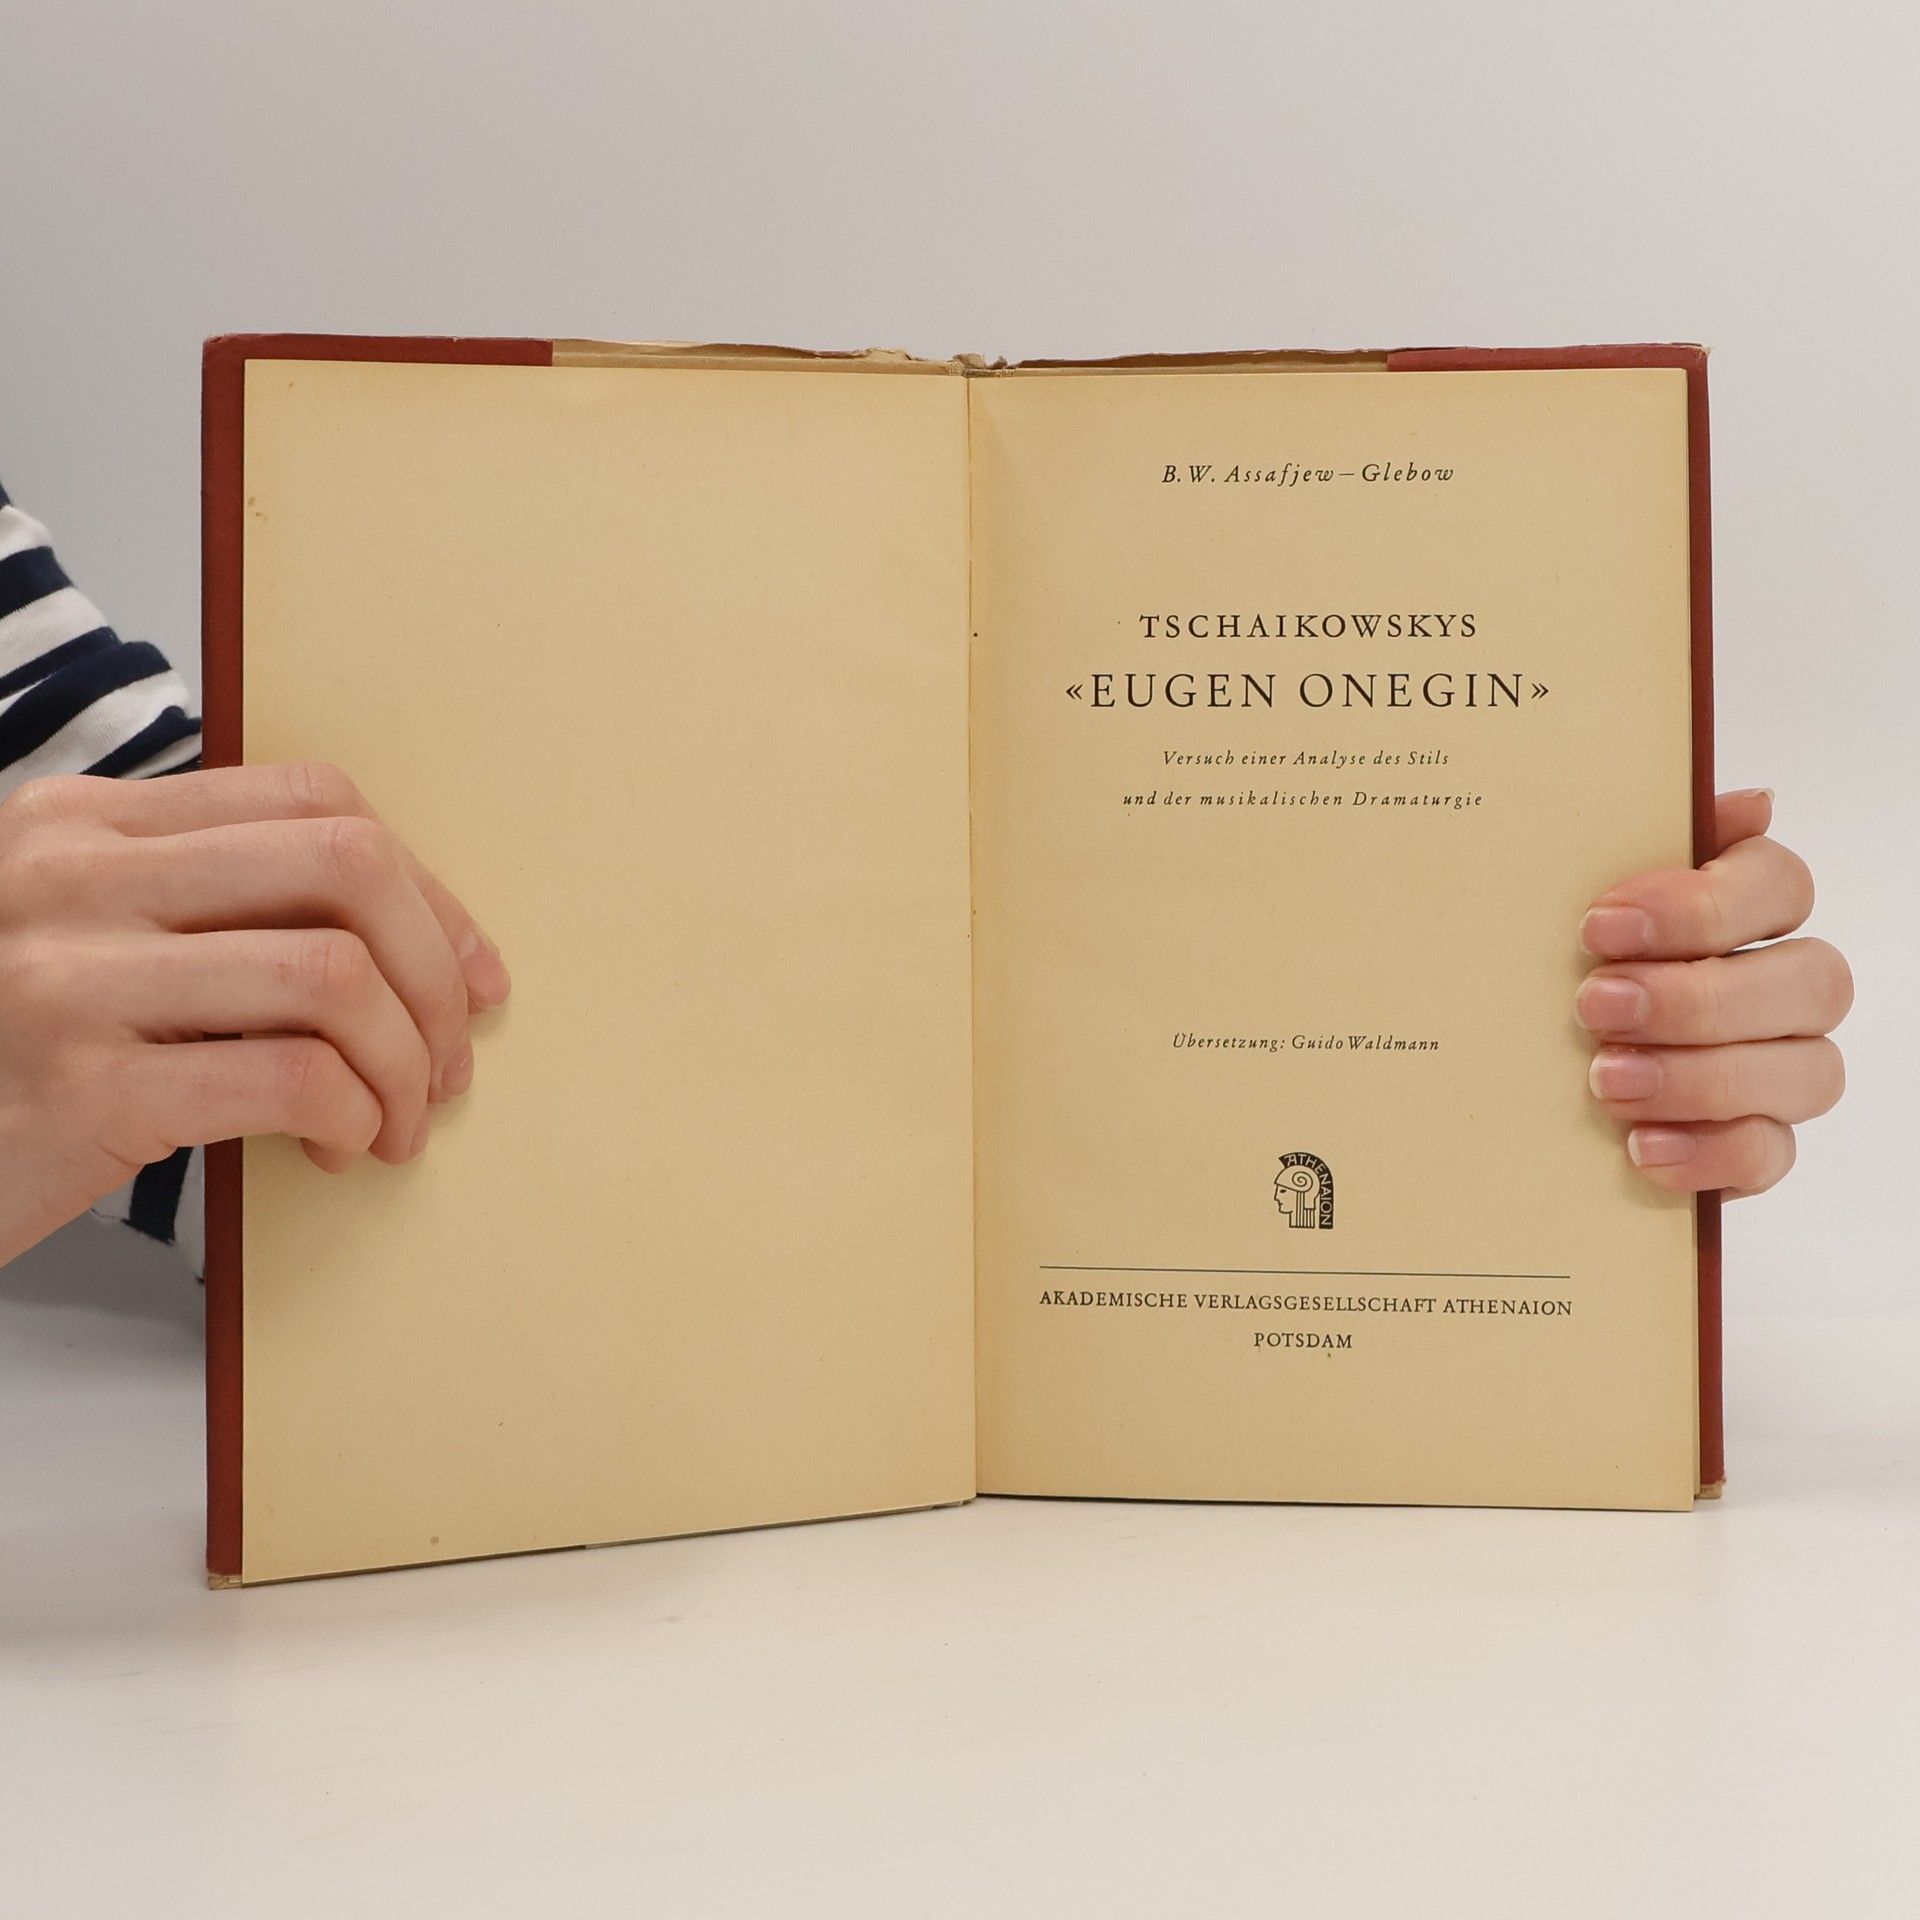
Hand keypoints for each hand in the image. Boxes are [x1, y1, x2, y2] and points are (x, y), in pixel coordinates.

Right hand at [0, 764, 509, 1263]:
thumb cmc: (21, 1060)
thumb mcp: (98, 943)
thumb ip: (217, 908)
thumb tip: (431, 939)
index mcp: (86, 820)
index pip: (316, 802)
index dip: (426, 889)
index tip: (468, 974)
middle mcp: (71, 874)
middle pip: (345, 867)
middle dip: (434, 971)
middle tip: (448, 1058)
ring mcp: (69, 976)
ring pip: (335, 975)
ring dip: (404, 1063)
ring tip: (397, 1122)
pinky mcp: (83, 1088)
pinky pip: (293, 1078)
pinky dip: (354, 1116)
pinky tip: (342, 1147)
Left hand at [1578, 788, 1849, 1198]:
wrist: (1508, 1059)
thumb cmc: (1562, 958)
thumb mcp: (1571, 892)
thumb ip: (1642, 841)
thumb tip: (1752, 803)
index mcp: (1747, 906)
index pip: (1780, 885)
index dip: (1700, 907)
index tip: (1599, 927)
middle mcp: (1784, 984)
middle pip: (1809, 982)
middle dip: (1698, 999)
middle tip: (1595, 1007)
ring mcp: (1782, 1067)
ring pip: (1806, 1071)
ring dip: (1702, 1078)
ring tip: (1606, 1081)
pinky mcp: (1756, 1142)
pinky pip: (1772, 1153)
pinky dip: (1709, 1152)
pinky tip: (1641, 1148)